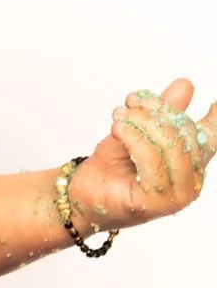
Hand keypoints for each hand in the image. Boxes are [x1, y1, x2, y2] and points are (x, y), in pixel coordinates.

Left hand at [68, 79, 216, 232]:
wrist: (83, 191)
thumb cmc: (113, 163)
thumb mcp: (138, 128)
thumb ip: (162, 110)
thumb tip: (186, 84)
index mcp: (192, 162)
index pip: (210, 137)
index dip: (215, 119)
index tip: (214, 103)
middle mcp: (190, 181)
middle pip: (186, 134)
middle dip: (157, 111)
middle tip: (131, 102)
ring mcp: (176, 196)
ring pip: (171, 146)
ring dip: (142, 123)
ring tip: (120, 116)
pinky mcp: (156, 204)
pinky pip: (152, 161)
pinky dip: (134, 139)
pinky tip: (118, 129)